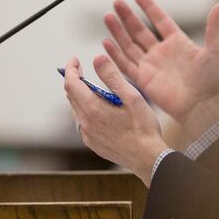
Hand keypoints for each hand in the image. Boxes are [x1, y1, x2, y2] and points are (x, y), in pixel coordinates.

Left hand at [63, 56, 166, 186]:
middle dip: (75, 80)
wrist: (148, 159)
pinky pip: (82, 122)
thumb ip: (112, 76)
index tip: (75, 60)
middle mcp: (85, 123)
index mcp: (92, 109)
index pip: (71, 84)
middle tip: (83, 70)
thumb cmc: (143, 128)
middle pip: (71, 96)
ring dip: (80, 96)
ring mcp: (87, 135)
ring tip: (93, 88)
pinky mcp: (93, 143)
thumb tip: (97, 59)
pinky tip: (100, 109)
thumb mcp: (131, 97)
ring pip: (76, 109)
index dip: (71, 69)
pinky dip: (85, 110)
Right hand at [102, 0, 218, 123]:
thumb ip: (214, 27)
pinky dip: (115, 54)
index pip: (159, 20)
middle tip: (116, 2)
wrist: (200, 107)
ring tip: (107, 17)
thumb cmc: (210, 81)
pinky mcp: (143, 79)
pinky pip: (125, 64)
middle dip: (127, 16)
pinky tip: (106, 42)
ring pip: (129, 44)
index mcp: (177, 42)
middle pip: (139, 30)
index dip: (149, 7)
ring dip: (118, 31)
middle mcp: (161, 52)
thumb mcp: (215, 50)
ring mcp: (150, 65)